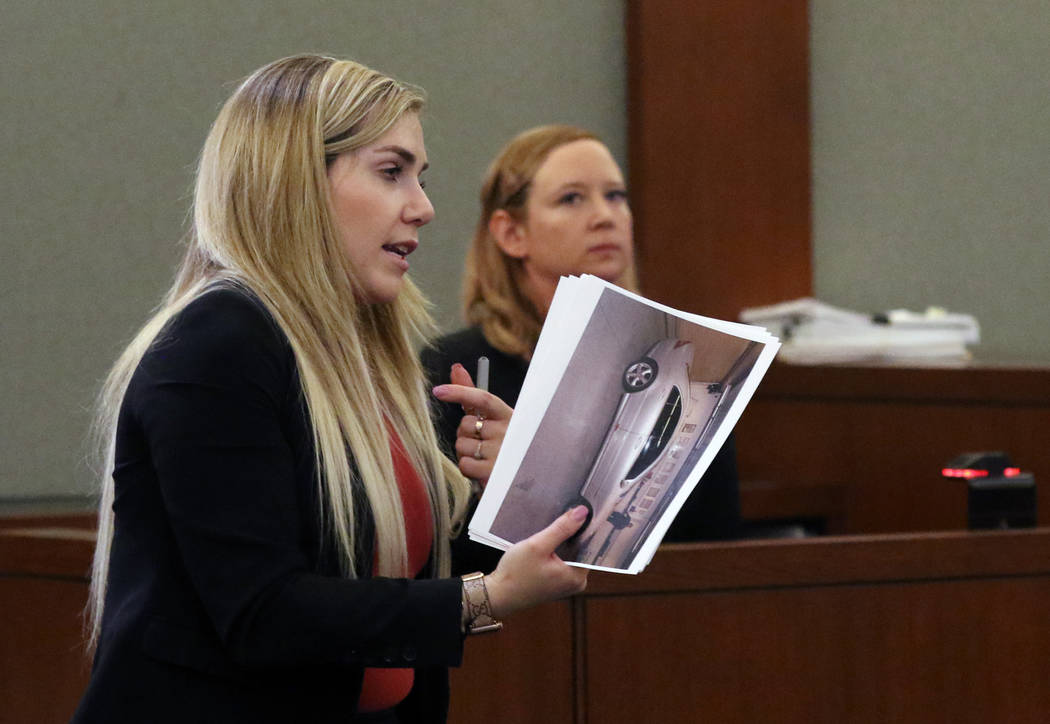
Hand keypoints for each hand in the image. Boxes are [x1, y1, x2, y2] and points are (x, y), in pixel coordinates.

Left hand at [432, 363, 511, 481]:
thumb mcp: (495, 419)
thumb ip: (473, 396)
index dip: (459, 392)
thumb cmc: (505, 444)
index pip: (483, 399)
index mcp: (509, 415)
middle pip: (466, 424)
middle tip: (482, 442)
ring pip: (462, 445)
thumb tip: (456, 369)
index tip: (438, 391)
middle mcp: (508, 431)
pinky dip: (468, 469)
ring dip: (466, 453)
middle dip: (466, 434)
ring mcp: (502, 452)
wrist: (526, 477)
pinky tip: (482, 470)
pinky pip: (464, 464)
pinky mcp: (494, 472)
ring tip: (483, 457)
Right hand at [483, 506, 589, 618]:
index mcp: (577, 576)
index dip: (587, 528)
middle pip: (582, 550)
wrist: (498, 595)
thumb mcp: (537, 546)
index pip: (592, 547)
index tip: (584, 512)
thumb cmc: (516, 574)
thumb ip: (561, 529)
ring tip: (556, 526)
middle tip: (567, 514)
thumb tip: (582, 512)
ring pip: (571, 554)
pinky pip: (563, 561)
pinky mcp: (556, 583)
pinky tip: (548, 541)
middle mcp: (576, 582)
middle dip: (574, 534)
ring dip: (564, 541)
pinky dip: (557, 550)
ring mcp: (566, 584)